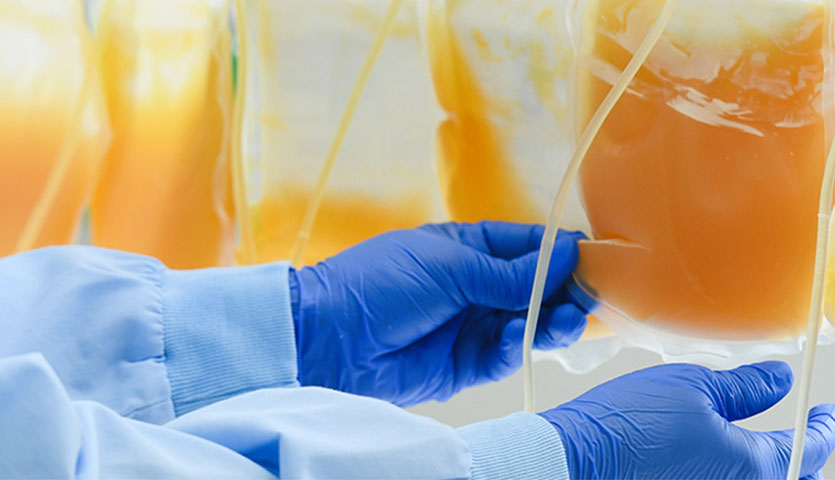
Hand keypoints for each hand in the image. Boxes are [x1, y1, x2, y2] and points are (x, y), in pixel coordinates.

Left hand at [290, 221, 586, 405]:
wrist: (329, 339)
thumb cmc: (381, 282)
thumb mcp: (448, 266)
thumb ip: (508, 272)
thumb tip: (567, 254)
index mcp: (466, 249)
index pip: (524, 247)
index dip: (556, 251)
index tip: (589, 256)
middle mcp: (473, 286)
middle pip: (533, 288)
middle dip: (561, 290)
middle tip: (588, 295)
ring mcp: (470, 325)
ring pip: (526, 323)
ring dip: (550, 320)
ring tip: (569, 318)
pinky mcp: (465, 364)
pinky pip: (504, 354)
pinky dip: (519, 346)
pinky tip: (521, 335)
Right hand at [540, 362, 834, 478]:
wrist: (577, 459)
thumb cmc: (630, 423)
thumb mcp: (693, 387)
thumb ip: (745, 387)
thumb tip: (779, 380)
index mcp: (753, 466)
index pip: (808, 448)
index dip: (822, 426)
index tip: (825, 414)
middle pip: (791, 478)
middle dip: (802, 458)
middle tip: (801, 434)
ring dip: (769, 468)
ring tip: (763, 445)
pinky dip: (734, 473)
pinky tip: (719, 457)